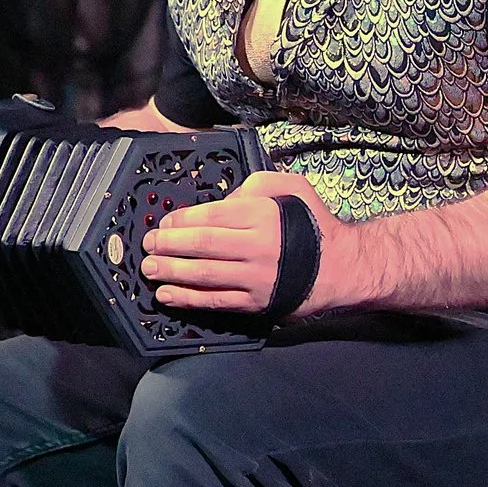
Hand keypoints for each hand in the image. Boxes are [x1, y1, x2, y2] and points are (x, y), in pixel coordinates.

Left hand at [140, 170, 349, 316]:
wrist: (339, 267)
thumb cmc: (310, 224)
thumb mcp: (292, 188)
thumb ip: (256, 184)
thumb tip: (224, 200)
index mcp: (263, 215)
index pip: (212, 215)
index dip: (181, 220)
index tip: (164, 223)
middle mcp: (258, 246)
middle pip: (202, 245)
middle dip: (168, 245)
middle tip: (148, 245)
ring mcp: (255, 278)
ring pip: (203, 275)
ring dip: (170, 272)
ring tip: (149, 269)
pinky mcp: (255, 302)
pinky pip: (215, 301)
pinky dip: (187, 299)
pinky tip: (167, 295)